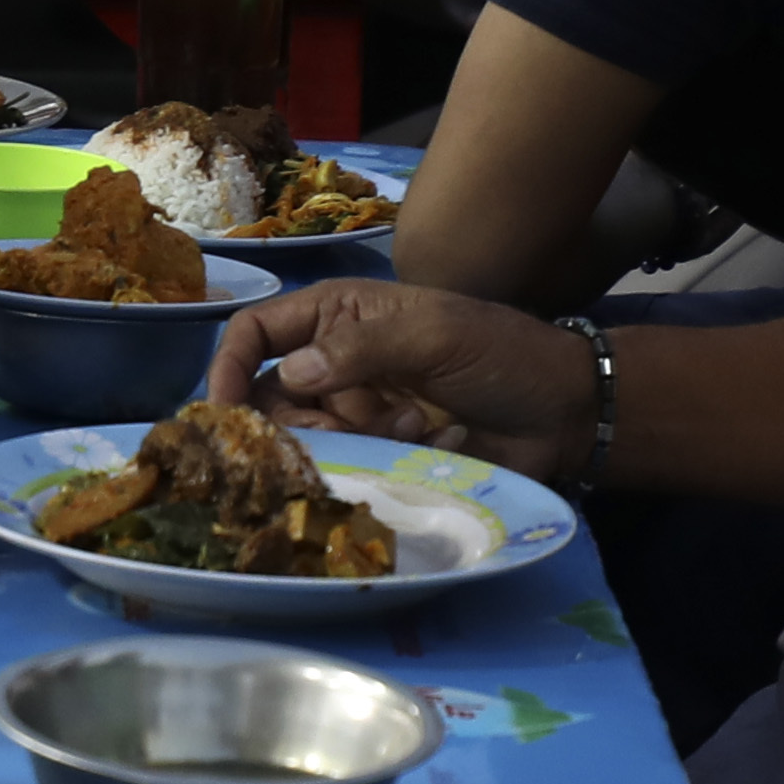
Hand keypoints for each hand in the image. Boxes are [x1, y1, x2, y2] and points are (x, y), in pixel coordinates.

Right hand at [205, 279, 599, 488]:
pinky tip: (437, 444)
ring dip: (358, 439)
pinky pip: (350, 468)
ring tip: (415, 428)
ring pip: (311, 440)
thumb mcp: (434, 335)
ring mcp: (359, 412)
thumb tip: (286, 375)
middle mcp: (336, 363)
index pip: (256, 332)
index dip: (228, 366)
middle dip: (308, 419)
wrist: (563, 412)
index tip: (220, 412)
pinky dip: (387, 461)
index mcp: (338, 315)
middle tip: (358, 429)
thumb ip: (360, 349)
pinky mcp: (381, 456)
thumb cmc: (502, 354)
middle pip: (273, 399)